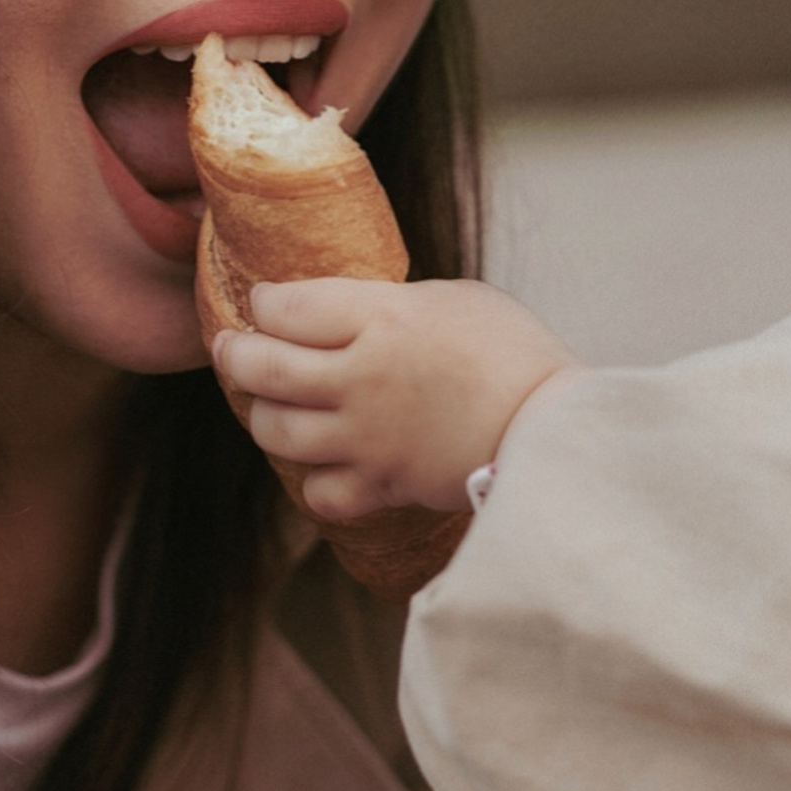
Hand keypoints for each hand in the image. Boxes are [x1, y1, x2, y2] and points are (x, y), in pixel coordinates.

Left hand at [210, 278, 580, 519]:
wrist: (556, 429)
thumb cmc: (515, 353)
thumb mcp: (453, 299)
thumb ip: (389, 304)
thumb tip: (346, 313)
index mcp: (381, 317)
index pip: (284, 306)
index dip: (265, 302)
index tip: (267, 303)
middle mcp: (361, 378)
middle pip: (262, 367)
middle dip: (237, 353)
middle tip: (235, 348)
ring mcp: (366, 437)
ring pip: (274, 430)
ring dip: (263, 414)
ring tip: (271, 403)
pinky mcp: (382, 485)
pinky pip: (317, 491)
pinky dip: (312, 477)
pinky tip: (324, 460)